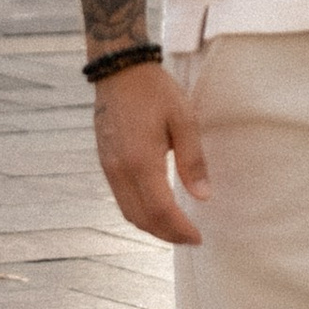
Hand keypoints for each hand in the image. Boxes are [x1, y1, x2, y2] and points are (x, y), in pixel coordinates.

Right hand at [94, 64, 210, 246]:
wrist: (119, 70)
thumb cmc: (155, 91)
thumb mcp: (184, 119)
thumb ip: (193, 160)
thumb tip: (203, 196)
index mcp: (141, 161)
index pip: (160, 210)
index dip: (180, 229)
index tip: (198, 238)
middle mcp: (120, 170)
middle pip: (141, 219)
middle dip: (167, 234)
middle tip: (190, 238)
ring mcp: (108, 168)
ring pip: (128, 212)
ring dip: (151, 227)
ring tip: (176, 229)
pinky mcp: (105, 163)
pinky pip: (121, 199)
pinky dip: (139, 212)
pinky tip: (156, 209)